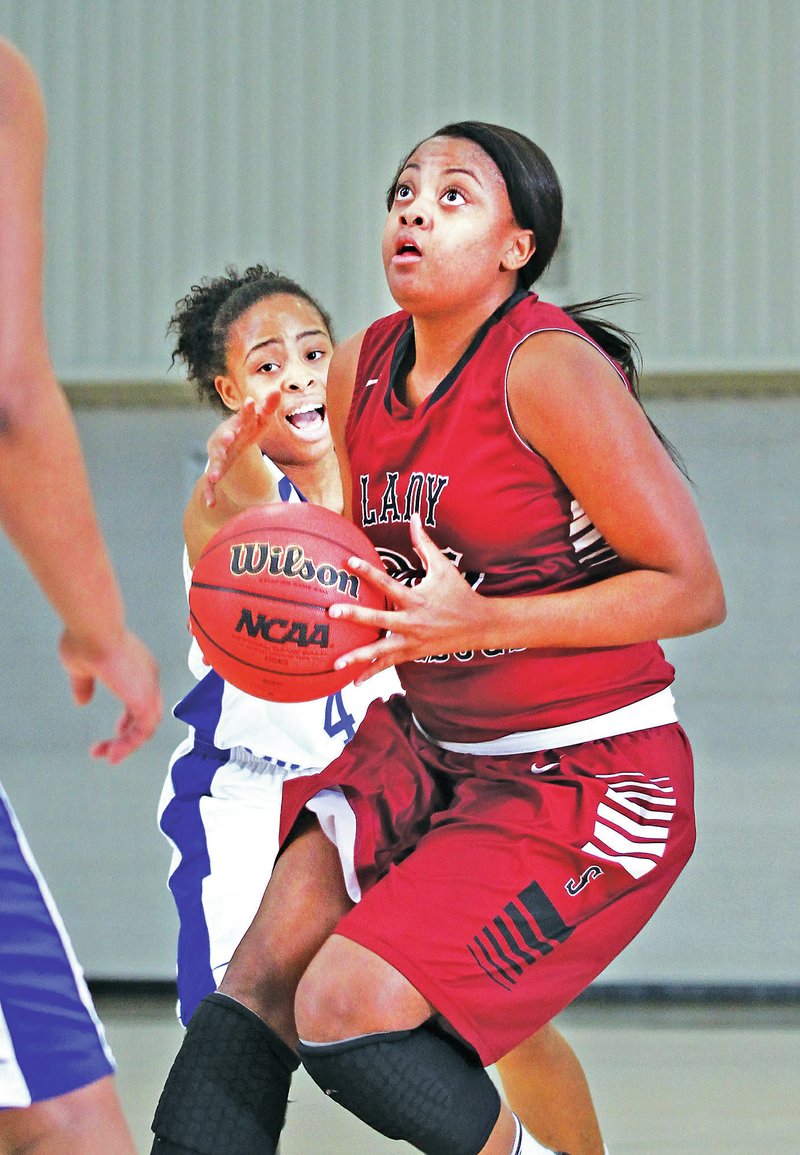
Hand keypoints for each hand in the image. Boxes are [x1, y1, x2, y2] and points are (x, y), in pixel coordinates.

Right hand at [58, 627, 162, 763]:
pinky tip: (112, 754)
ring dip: (128, 745)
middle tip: (109, 750)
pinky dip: (129, 744)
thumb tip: (81, 702)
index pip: (142, 699)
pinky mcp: (144, 699)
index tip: (117, 729)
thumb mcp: (81, 667)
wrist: (94, 630)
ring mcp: (149, 687)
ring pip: (147, 726)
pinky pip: (143, 731)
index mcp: (138, 668)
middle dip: (129, 735)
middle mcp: (148, 677)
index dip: (131, 718)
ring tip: (108, 756)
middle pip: (148, 715)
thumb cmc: (85, 640)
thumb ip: (84, 685)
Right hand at [203, 395, 279, 506]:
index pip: (243, 416)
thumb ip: (268, 408)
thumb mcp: (260, 421)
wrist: (228, 444)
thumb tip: (276, 391)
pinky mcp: (216, 471)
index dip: (247, 411)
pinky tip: (211, 504)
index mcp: (236, 425)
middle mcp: (224, 439)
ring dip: (214, 467)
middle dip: (225, 437)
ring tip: (215, 476)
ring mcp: (218, 455)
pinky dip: (209, 493)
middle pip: (223, 437)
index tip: (251, 403)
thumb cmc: (247, 430)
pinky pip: (209, 484)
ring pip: (215, 461)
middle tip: (228, 437)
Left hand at [329, 514, 489, 680]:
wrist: (479, 626)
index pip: (388, 583)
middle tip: (332, 611)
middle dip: (356, 615)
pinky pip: (389, 664)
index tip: (348, 561)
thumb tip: (413, 518)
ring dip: (358, 657)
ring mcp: (412, 641)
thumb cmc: (459, 593)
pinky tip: (353, 681)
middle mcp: (413, 622)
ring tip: (335, 663)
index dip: (368, 571)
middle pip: (379, 620)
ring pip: (381, 651)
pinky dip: (372, 673)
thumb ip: (424, 544)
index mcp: (417, 599)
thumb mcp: (443, 567)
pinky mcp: (413, 653)